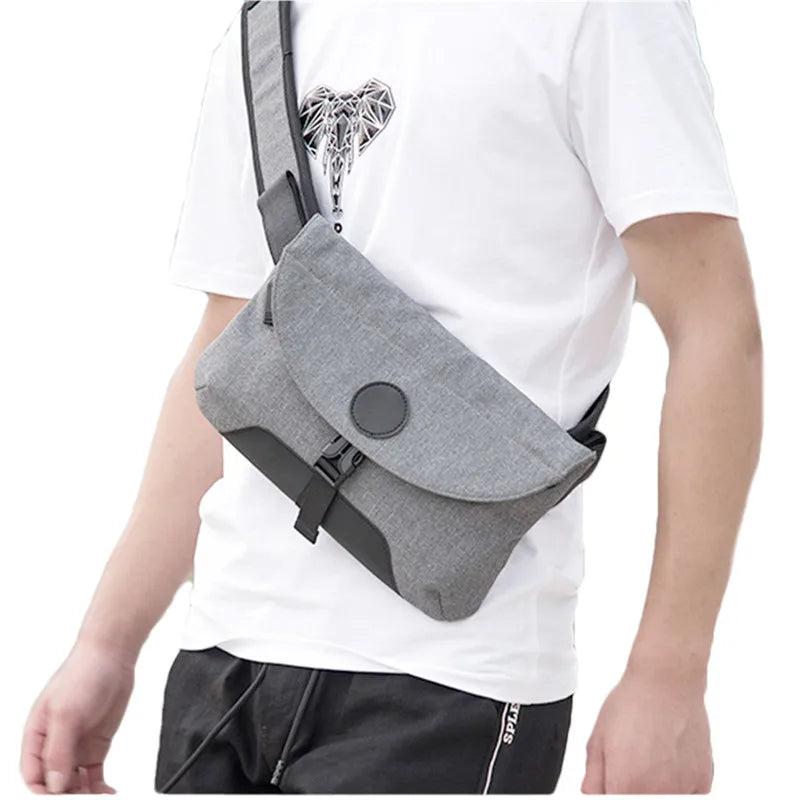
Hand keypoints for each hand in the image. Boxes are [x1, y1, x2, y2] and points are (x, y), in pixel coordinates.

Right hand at [21, 639, 134, 793]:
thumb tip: (55, 784)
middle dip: (65, 796)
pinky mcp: (95, 746)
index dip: (44, 792)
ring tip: (97, 798)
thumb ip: (59, 750)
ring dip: (83, 795)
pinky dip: (98, 787)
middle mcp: (54, 745)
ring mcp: (75, 746)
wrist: (113, 655)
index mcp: (36, 736)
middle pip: (53, 784)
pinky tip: (106, 793)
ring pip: (73, 783)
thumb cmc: (83, 673)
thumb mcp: (66, 713)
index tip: (59, 798)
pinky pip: (92, 775)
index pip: (33, 776)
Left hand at [582, 666, 712, 793]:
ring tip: (650, 758)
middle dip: (631, 788)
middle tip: (631, 764)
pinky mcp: (703, 782)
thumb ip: (594, 776)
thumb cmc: (632, 703)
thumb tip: (592, 795)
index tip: (612, 784)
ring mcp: (683, 790)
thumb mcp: (598, 738)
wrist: (667, 681)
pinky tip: (669, 759)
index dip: (612, 792)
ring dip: (655, 788)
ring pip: (664, 798)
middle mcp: (657, 793)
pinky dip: (677, 785)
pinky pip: (687, 795)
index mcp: (625, 785)